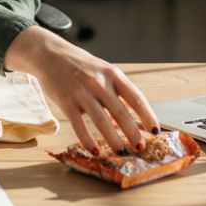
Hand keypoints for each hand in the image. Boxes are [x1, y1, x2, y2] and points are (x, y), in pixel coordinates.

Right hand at [4, 25, 159, 153]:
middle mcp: (99, 82)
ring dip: (113, 139)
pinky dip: (87, 139)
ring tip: (121, 150)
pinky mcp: (66, 101)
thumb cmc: (80, 65)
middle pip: (120, 112)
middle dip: (132, 132)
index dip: (147, 115)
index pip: (135, 97)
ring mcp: (82, 92)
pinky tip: (94, 149)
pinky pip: (79, 124)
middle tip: (140, 147)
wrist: (50, 54)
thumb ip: (116, 91)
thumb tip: (132, 116)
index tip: (155, 130)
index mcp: (112, 74)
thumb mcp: (103, 70)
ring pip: (101, 120)